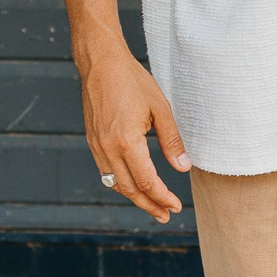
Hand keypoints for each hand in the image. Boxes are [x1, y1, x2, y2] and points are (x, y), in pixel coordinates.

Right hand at [76, 32, 189, 225]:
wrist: (100, 62)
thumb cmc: (132, 81)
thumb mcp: (160, 108)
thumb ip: (172, 141)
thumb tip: (183, 168)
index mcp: (127, 142)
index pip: (147, 182)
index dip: (162, 197)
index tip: (176, 207)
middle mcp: (108, 148)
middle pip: (130, 189)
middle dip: (149, 205)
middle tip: (166, 215)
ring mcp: (97, 146)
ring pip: (115, 184)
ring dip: (135, 198)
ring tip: (152, 206)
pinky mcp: (92, 141)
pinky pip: (106, 171)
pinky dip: (121, 183)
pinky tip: (134, 184)